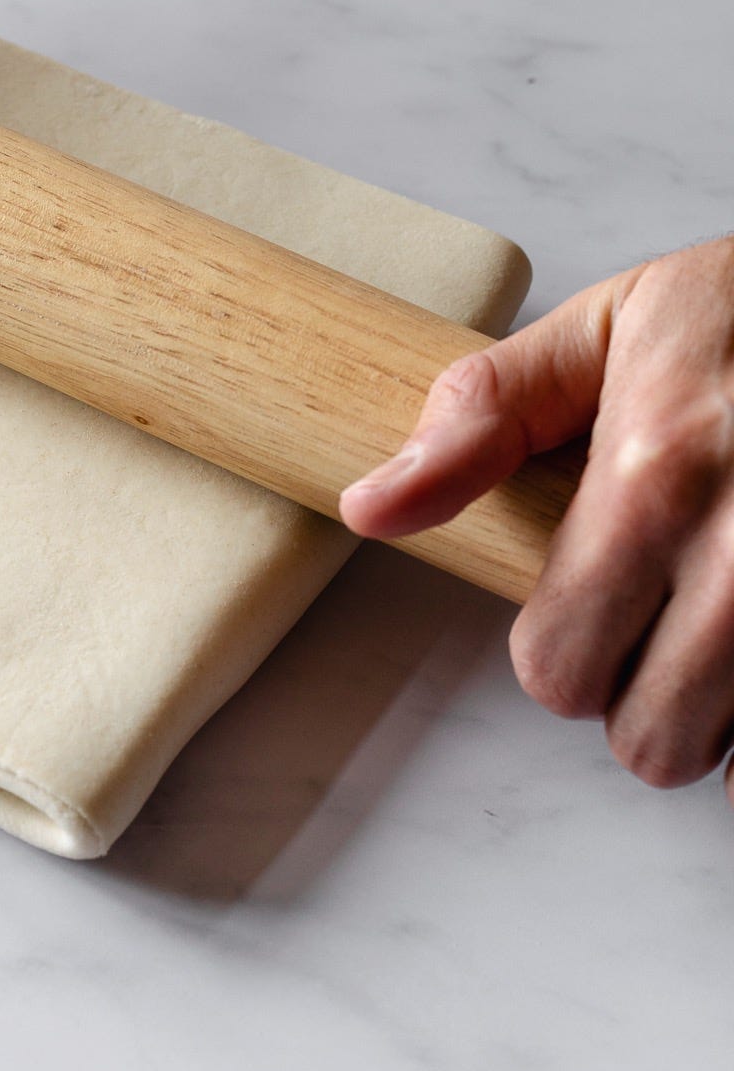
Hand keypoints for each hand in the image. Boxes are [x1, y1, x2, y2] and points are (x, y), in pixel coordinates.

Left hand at [340, 239, 733, 798]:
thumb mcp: (604, 329)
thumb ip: (481, 417)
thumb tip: (371, 508)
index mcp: (653, 482)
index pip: (554, 668)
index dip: (559, 646)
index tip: (588, 595)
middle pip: (650, 741)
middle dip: (641, 693)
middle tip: (663, 616)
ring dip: (723, 712)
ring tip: (724, 619)